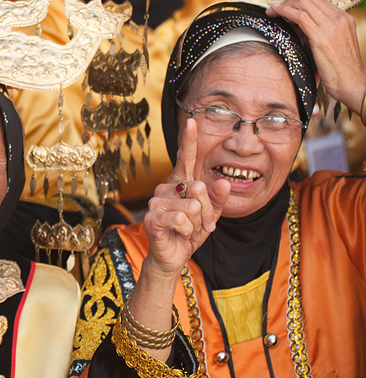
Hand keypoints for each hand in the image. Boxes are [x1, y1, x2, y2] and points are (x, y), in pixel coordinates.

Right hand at [143, 119, 230, 279]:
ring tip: (188, 231)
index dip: (189, 140)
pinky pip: (183, 219)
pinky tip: (178, 234)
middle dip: (207, 212)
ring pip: (193, 207)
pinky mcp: (153, 217)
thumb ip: (217, 199)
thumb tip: (223, 181)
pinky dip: (187, 231)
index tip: (191, 120)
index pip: (187, 158)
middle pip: (199, 189)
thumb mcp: (210, 216)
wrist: (173, 257)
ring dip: (197, 224)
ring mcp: (157, 201)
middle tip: (200, 224)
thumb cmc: (189, 233)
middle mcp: (167, 188)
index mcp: (181, 183)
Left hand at [268, 0, 365, 116]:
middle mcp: (340, 19)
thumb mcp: (329, 44)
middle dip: (289, 1)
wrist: (352, 83)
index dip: (298, 2)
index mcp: (344, 19)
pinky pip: (300, 16)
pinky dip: (284, 11)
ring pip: (303, 3)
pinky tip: (276, 15)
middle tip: (275, 9)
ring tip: (272, 11)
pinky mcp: (322, 37)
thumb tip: (295, 25)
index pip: (318, 1)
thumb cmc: (340, 69)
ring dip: (283, 5)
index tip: (285, 7)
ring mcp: (332, 26)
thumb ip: (315, 32)